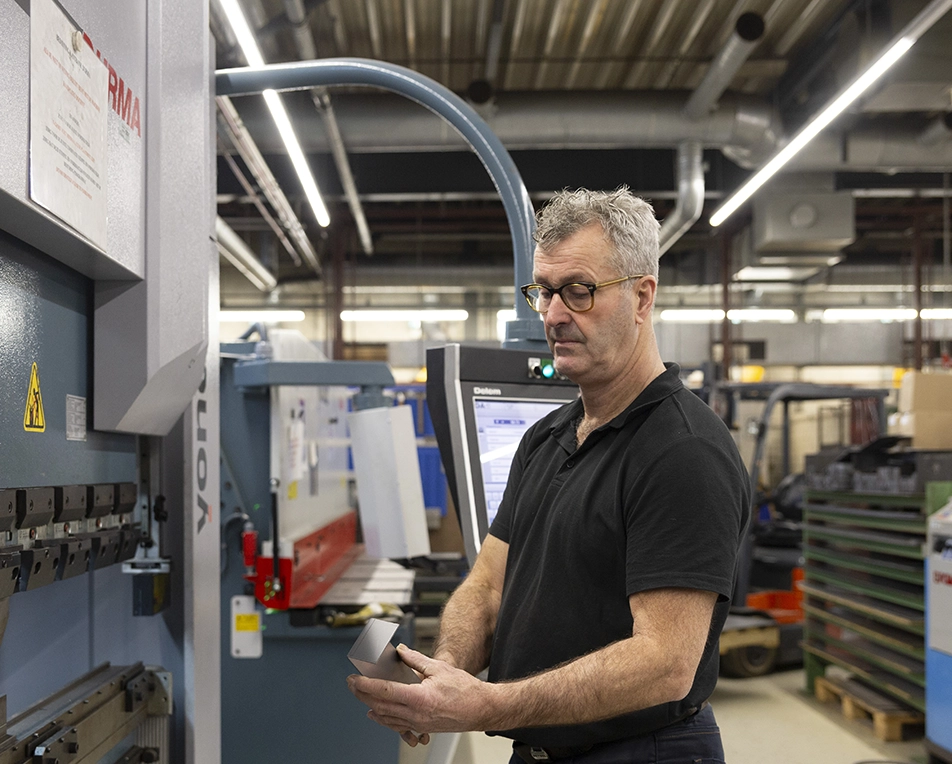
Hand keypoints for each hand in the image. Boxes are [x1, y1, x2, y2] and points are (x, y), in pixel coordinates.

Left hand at [347, 644, 498, 743]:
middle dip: (362, 694)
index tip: (354, 678)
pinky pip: (396, 725)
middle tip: (351, 684)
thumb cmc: (465, 689)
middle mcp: (417, 714)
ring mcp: (419, 724)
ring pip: (386, 717)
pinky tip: (375, 713)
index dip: (366, 684)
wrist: (481, 709)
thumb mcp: (439, 668)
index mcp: (420, 698)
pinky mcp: (422, 728)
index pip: (385, 691)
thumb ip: (416, 660)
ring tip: (359, 694)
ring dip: (370, 705)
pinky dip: (383, 718)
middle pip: (381, 705)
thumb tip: (399, 650)